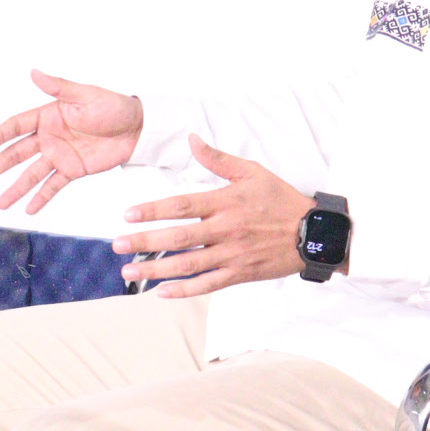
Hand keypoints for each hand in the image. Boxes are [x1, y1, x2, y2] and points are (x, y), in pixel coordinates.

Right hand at [0, 69, 143, 213]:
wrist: (138, 128)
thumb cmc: (113, 107)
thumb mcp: (85, 95)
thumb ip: (58, 87)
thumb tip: (34, 72)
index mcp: (49, 115)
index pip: (17, 126)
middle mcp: (49, 137)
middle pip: (17, 153)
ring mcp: (60, 155)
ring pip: (31, 174)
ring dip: (15, 188)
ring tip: (0, 203)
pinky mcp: (74, 171)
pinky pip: (53, 185)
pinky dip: (41, 197)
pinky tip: (28, 209)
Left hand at [113, 136, 315, 297]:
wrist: (313, 232)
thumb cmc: (280, 199)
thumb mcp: (252, 172)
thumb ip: (218, 158)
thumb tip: (192, 138)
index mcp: (226, 202)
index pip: (182, 206)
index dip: (153, 210)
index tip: (128, 215)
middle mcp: (226, 229)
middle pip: (179, 237)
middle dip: (145, 242)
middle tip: (117, 245)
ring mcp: (232, 254)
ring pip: (189, 264)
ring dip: (156, 269)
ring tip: (128, 271)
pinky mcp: (240, 273)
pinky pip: (208, 284)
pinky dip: (185, 290)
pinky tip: (161, 292)